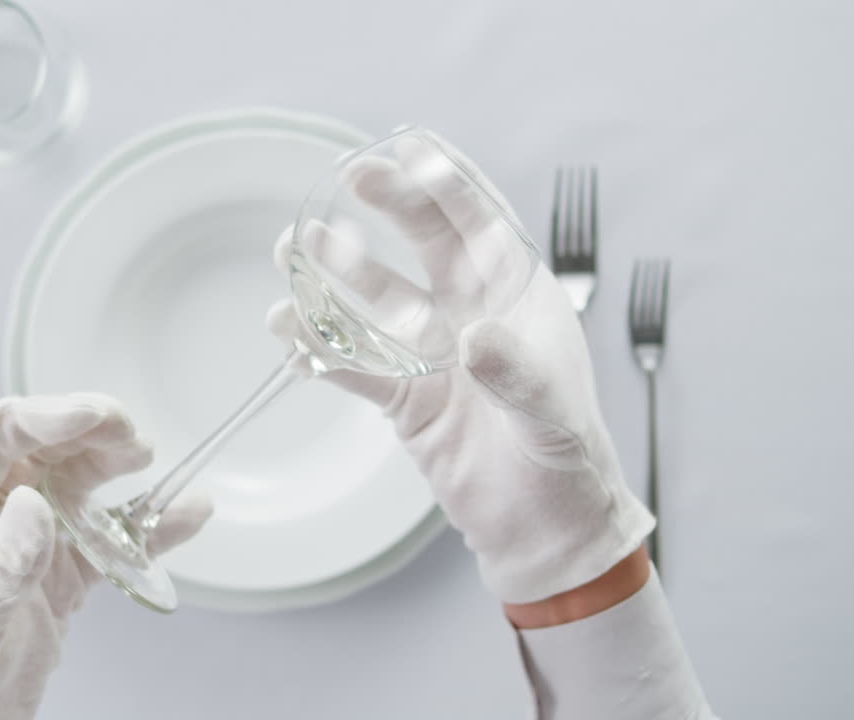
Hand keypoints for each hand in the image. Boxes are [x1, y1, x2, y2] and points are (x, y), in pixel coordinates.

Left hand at [0, 394, 211, 719]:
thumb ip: (1, 561)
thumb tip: (34, 503)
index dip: (47, 417)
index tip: (92, 415)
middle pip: (45, 450)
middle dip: (89, 433)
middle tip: (129, 434)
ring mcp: (28, 545)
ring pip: (79, 486)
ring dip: (115, 468)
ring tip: (147, 457)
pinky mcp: (59, 580)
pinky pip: (109, 541)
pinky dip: (148, 529)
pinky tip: (181, 515)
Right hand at [267, 136, 651, 603]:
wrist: (541, 527)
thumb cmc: (566, 459)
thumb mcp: (552, 414)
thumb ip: (517, 373)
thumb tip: (474, 339)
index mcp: (521, 299)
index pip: (485, 224)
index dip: (450, 182)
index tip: (412, 146)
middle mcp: (474, 313)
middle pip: (426, 243)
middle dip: (389, 206)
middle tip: (350, 175)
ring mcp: (434, 354)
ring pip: (378, 300)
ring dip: (338, 273)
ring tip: (292, 246)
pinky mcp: (404, 398)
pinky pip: (355, 365)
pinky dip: (320, 349)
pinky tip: (286, 328)